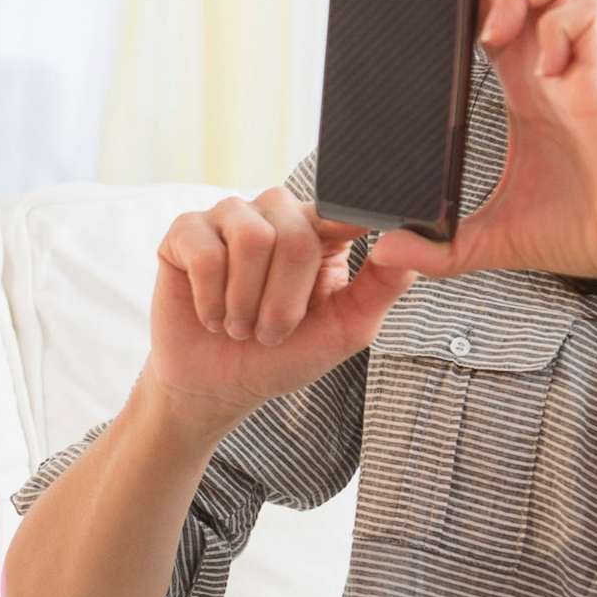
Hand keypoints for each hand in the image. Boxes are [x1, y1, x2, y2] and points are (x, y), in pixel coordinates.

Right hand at [148, 188, 413, 431]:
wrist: (218, 387)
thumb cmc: (282, 356)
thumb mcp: (344, 329)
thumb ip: (380, 288)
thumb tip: (412, 248)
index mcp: (318, 229)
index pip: (340, 210)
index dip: (349, 219)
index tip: (357, 233)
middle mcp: (274, 213)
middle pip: (293, 233)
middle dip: (284, 300)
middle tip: (270, 333)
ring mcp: (228, 217)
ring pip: (251, 239)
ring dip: (246, 302)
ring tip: (239, 325)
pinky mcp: (185, 232)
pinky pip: (206, 253)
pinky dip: (211, 300)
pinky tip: (210, 315)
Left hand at [369, 0, 596, 286]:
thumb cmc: (588, 226)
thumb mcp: (494, 239)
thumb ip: (441, 247)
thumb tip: (388, 253)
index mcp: (522, 76)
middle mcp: (552, 56)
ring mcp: (582, 61)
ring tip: (495, 36)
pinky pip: (592, 12)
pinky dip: (563, 27)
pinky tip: (548, 70)